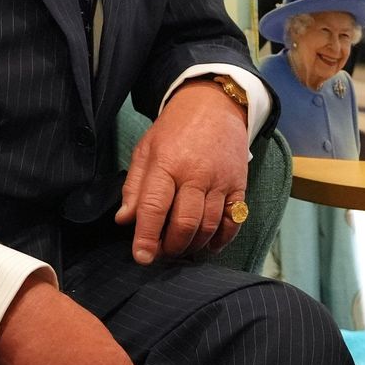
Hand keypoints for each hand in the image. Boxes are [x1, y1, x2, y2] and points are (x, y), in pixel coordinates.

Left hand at [115, 78, 248, 263]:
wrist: (215, 106)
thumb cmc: (175, 130)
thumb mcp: (145, 150)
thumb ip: (134, 187)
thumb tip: (125, 220)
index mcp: (167, 163)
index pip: (154, 207)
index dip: (146, 237)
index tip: (142, 258)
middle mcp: (196, 174)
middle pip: (184, 223)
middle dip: (170, 246)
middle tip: (161, 253)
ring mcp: (221, 180)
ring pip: (208, 226)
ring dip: (193, 245)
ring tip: (180, 249)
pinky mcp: (239, 185)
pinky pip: (233, 221)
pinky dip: (221, 239)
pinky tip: (208, 245)